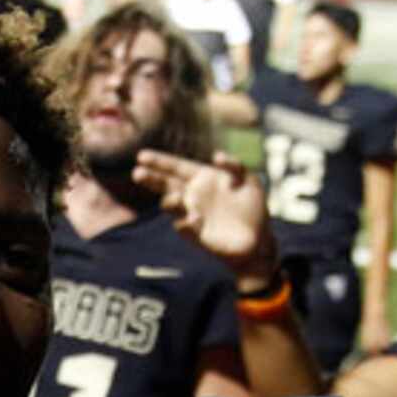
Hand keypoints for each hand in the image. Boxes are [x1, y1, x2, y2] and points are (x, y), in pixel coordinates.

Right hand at [133, 148, 278, 282]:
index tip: (141, 156)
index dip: (160, 161)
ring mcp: (192, 215)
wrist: (259, 239)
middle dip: (151, 178)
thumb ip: (234, 165)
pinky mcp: (196, 235)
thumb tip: (215, 156)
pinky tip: (194, 220)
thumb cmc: (253, 207)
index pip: (176, 167)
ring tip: (175, 199)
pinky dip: (186, 223)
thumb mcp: (249, 180)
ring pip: (171, 205)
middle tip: (137, 174)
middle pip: (166, 184)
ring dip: (170, 201)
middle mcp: (193, 195)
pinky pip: (184, 227)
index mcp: (203, 178)